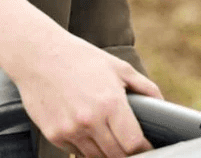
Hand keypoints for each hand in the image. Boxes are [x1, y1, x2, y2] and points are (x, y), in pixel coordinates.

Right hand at [0, 0, 160, 156]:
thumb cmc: (78, 58)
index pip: (134, 144)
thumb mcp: (117, 67)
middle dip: (126, 152)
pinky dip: (84, 145)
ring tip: (105, 133)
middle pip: (117, 156)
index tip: (146, 146)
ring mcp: (70, 130)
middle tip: (127, 141)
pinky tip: (84, 128)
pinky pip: (76, 151)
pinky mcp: (54, 135)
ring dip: (105, 151)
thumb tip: (163, 105)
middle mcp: (90, 120)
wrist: (37, 54)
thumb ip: (145, 87)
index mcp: (110, 103)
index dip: (144, 148)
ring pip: (96, 157)